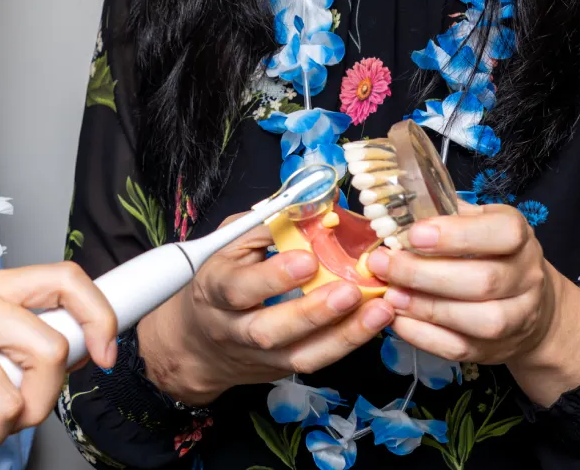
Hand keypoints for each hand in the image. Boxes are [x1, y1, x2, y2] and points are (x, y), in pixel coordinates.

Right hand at [137, 215, 393, 405]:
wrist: (199, 341)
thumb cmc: (222, 278)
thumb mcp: (230, 245)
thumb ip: (267, 229)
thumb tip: (313, 211)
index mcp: (215, 289)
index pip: (239, 288)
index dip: (273, 277)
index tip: (308, 260)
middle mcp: (234, 329)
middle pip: (269, 330)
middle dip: (311, 312)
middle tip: (350, 290)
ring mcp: (260, 356)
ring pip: (300, 355)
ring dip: (344, 334)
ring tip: (379, 310)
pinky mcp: (282, 369)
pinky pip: (317, 361)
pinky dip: (348, 343)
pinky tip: (375, 322)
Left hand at [367, 204, 579, 404]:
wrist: (529, 306)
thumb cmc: (489, 254)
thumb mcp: (477, 223)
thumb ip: (444, 216)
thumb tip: (394, 215)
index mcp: (520, 238)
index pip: (503, 233)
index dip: (458, 234)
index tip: (414, 234)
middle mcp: (526, 278)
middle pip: (484, 281)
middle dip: (425, 274)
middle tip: (384, 264)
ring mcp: (516, 318)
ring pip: (478, 320)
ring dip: (426, 307)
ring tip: (390, 293)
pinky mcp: (495, 349)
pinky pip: (459, 348)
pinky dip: (423, 335)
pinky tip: (398, 318)